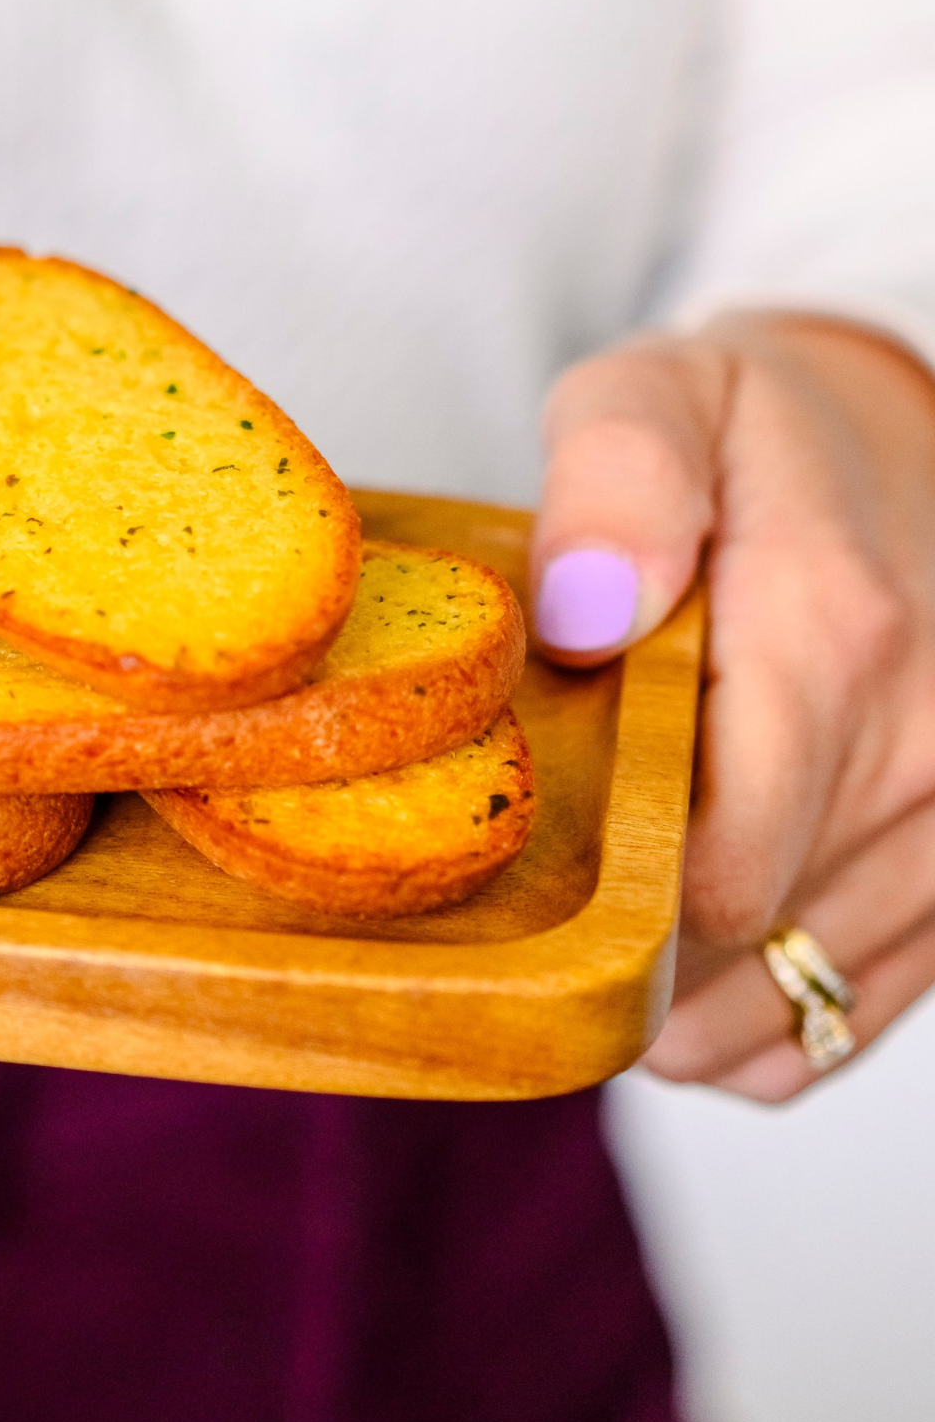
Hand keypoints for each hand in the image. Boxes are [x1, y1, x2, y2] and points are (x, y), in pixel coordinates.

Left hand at [531, 313, 934, 1100]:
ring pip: (805, 994)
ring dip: (690, 1001)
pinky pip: (862, 1007)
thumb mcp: (653, 399)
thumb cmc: (743, 434)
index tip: (526, 867)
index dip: (602, 899)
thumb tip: (584, 610)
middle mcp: (923, 743)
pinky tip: (688, 982)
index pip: (713, 864)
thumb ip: (615, 479)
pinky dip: (770, 1022)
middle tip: (537, 905)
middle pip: (748, 939)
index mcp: (837, 636)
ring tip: (597, 952)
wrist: (895, 438)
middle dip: (628, 945)